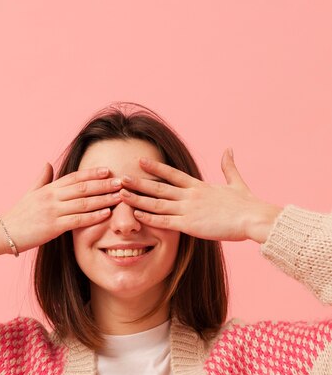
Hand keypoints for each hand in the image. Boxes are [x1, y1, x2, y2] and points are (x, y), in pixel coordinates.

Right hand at [0, 163, 122, 252]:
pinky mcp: (53, 227)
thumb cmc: (19, 215)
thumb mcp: (30, 193)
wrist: (3, 233)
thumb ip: (41, 179)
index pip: (74, 177)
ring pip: (83, 202)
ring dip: (103, 198)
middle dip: (103, 184)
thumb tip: (47, 163)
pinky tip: (107, 214)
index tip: (107, 170)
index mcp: (48, 188)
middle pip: (82, 187)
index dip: (91, 173)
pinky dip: (94, 216)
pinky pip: (78, 220)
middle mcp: (51, 197)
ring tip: (119, 196)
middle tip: (121, 181)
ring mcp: (52, 211)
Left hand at [118, 149, 283, 243]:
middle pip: (159, 187)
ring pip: (157, 203)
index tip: (140, 162)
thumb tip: (229, 149)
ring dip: (138, 198)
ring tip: (121, 194)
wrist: (254, 218)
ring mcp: (189, 209)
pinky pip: (165, 221)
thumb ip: (229, 166)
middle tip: (121, 177)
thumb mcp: (237, 182)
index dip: (155, 168)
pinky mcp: (190, 225)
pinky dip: (149, 218)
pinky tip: (136, 214)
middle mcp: (191, 195)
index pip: (172, 174)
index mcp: (200, 186)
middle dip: (138, 182)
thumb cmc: (247, 205)